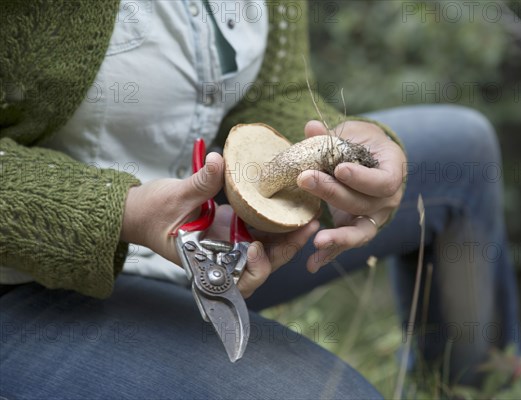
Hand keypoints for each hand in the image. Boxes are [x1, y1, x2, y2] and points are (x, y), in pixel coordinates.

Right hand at [120, 152, 317, 296]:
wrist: (140, 210)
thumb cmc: (150, 212)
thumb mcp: (174, 197)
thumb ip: (199, 183)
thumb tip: (218, 161)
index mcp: (207, 261)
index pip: (238, 278)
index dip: (254, 268)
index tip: (257, 247)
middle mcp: (223, 257)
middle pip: (262, 264)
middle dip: (287, 249)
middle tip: (309, 227)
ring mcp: (230, 243)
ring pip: (267, 247)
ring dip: (288, 235)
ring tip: (309, 216)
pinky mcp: (234, 227)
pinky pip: (261, 229)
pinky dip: (277, 220)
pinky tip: (293, 205)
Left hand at [297, 120, 406, 272]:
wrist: (370, 161)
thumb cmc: (363, 143)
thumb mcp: (353, 132)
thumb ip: (334, 134)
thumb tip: (312, 128)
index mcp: (393, 170)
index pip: (384, 180)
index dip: (363, 178)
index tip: (339, 169)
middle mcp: (388, 199)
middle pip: (364, 203)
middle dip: (332, 192)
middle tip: (305, 179)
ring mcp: (374, 217)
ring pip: (359, 231)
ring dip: (338, 237)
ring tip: (318, 241)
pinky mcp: (357, 229)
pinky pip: (346, 244)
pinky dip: (329, 255)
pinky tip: (312, 264)